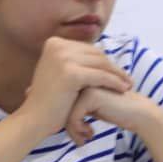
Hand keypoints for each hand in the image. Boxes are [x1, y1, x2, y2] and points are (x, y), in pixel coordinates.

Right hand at [19, 37, 133, 138]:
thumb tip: (98, 52)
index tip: (116, 71)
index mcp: (53, 43)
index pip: (87, 48)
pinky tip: (123, 89)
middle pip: (95, 54)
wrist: (34, 118)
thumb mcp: (58, 70)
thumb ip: (74, 59)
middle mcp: (56, 46)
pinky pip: (101, 76)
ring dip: (117, 74)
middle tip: (126, 78)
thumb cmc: (48, 99)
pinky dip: (115, 82)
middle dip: (112, 66)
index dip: (104, 60)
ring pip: (101, 64)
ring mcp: (62, 58)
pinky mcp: (71, 73)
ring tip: (128, 84)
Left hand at [65, 87, 155, 146]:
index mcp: (78, 79)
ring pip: (64, 112)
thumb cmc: (115, 112)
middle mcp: (80, 80)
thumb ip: (73, 106)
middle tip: (79, 140)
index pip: (60, 102)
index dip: (66, 121)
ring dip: (73, 130)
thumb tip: (52, 118)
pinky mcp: (91, 95)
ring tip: (83, 139)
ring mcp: (85, 85)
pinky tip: (90, 135)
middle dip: (68, 127)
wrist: (139, 114)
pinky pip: (73, 116)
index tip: (76, 134)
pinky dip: (78, 129)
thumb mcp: (90, 108)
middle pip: (61, 106)